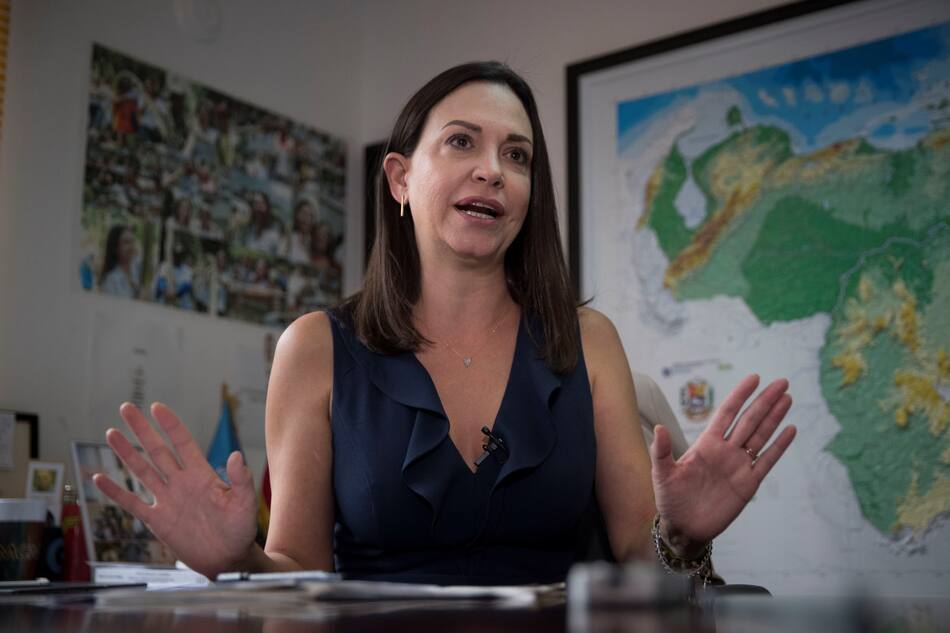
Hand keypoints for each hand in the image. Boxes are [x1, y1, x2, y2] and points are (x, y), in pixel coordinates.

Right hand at [93, 402, 258, 578]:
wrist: (228, 559)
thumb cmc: (240, 529)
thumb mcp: (244, 503)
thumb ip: (240, 480)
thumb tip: (236, 455)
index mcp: (201, 475)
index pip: (182, 443)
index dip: (170, 425)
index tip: (157, 407)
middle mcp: (181, 482)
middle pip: (157, 450)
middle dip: (142, 430)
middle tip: (126, 408)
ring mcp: (167, 500)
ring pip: (142, 471)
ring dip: (126, 453)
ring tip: (111, 433)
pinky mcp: (157, 520)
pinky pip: (132, 503)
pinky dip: (115, 491)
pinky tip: (98, 478)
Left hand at [650, 374, 795, 549]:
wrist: (684, 528)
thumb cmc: (670, 499)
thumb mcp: (662, 474)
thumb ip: (661, 451)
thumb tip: (659, 428)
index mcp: (706, 444)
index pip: (727, 413)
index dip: (740, 395)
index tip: (754, 378)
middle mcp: (725, 451)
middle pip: (749, 420)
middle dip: (765, 401)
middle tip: (781, 382)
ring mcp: (739, 466)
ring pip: (761, 436)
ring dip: (774, 418)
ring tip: (787, 398)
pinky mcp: (748, 484)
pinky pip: (767, 461)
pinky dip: (779, 446)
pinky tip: (790, 430)